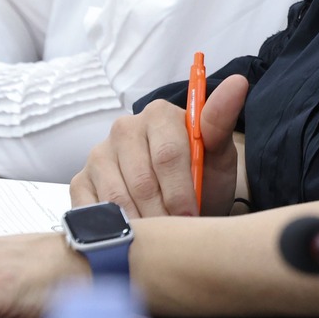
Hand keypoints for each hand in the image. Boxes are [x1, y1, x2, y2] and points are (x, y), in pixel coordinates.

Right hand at [71, 73, 247, 216]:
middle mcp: (123, 129)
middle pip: (141, 181)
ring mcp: (99, 155)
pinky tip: (132, 233)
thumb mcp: (218, 154)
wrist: (181, 204)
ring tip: (159, 234)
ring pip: (117, 199)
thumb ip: (221, 120)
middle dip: (162, 214)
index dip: (181, 192)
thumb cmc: (201, 178)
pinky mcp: (81, 181)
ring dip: (141, 224)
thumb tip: (238, 83)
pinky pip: (92, 211)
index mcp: (158, 115)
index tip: (192, 215)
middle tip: (176, 232)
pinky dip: (113, 229)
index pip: (167, 155)